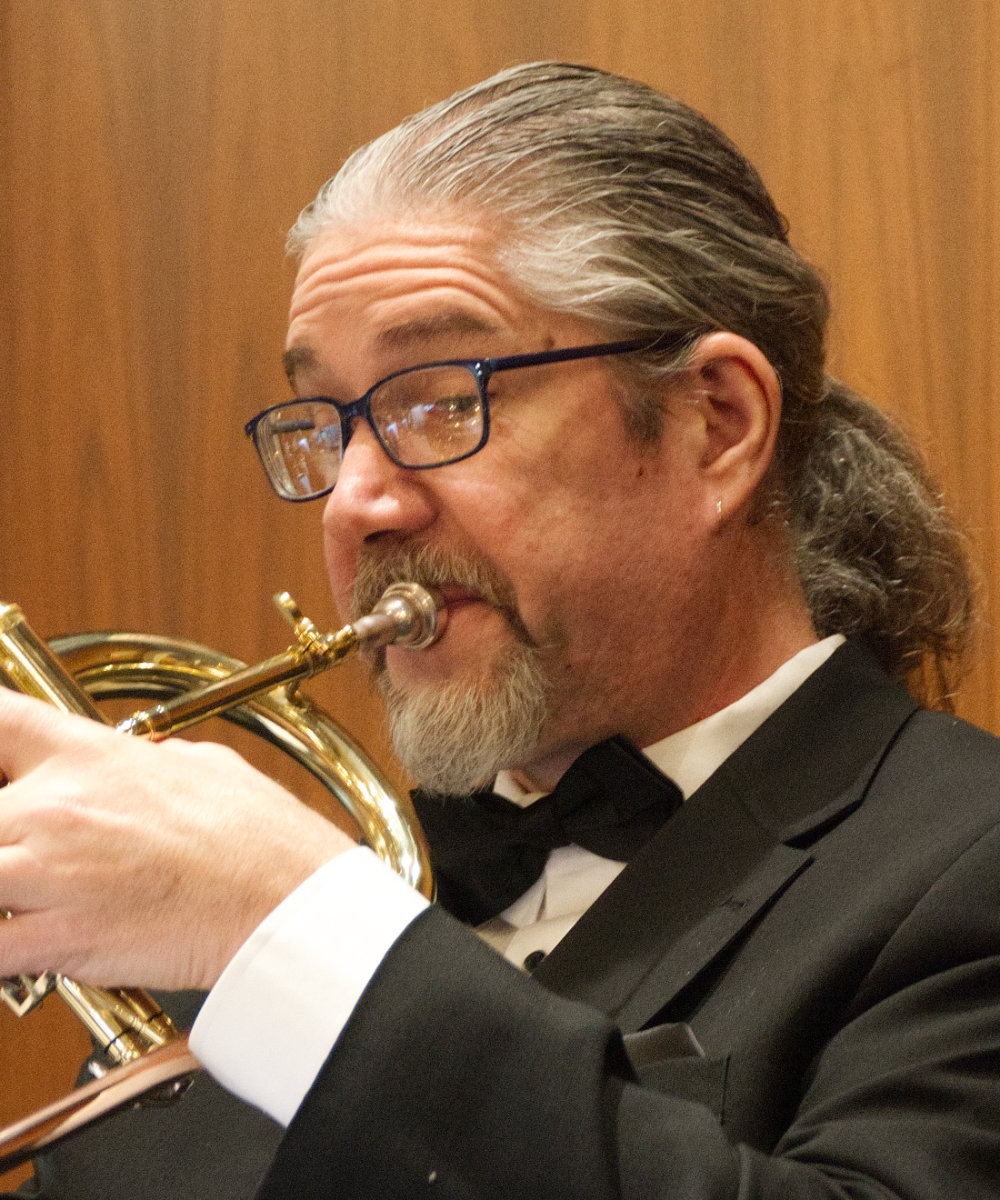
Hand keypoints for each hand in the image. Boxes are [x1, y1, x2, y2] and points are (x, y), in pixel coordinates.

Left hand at [0, 689, 356, 989]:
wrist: (284, 899)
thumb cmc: (259, 837)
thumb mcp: (206, 765)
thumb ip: (158, 760)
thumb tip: (151, 762)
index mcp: (90, 755)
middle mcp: (57, 807)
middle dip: (1, 839)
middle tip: (25, 859)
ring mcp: (51, 872)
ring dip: (0, 893)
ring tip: (27, 903)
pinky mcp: (60, 937)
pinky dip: (0, 948)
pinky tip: (23, 948)